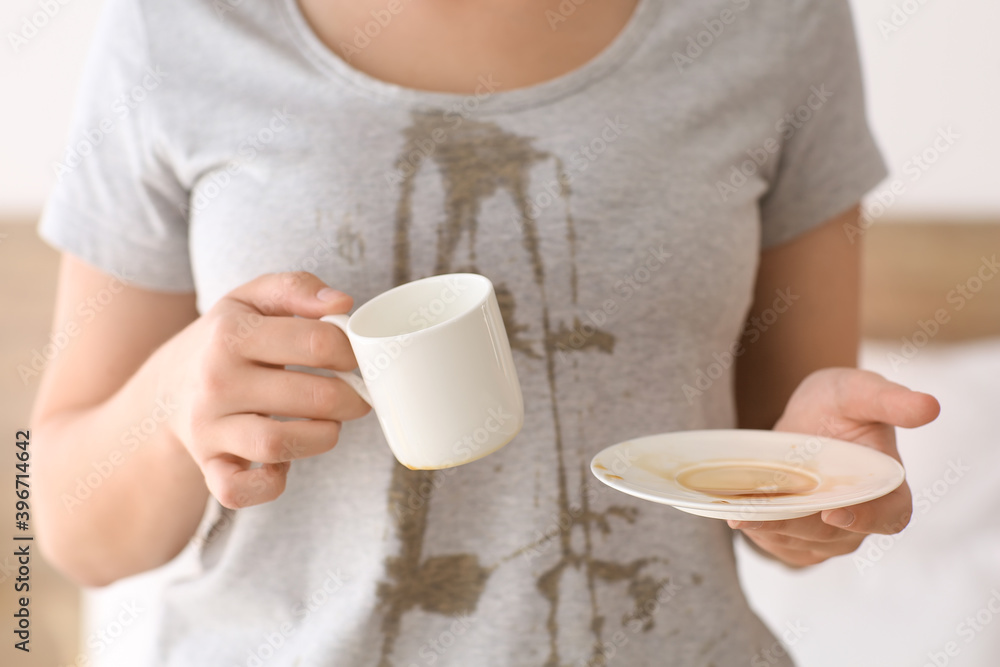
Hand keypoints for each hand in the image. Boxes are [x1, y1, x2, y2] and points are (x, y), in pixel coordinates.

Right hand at [163, 272, 369, 508]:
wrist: (166, 389)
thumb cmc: (226, 341)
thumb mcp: (251, 300)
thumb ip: (297, 289)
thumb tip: (341, 304)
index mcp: (231, 334)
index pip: (318, 342)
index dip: (352, 352)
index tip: (355, 359)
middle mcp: (216, 380)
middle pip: (313, 396)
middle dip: (351, 398)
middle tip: (356, 395)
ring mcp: (209, 427)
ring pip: (280, 443)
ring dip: (323, 437)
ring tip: (328, 424)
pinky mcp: (208, 466)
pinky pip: (240, 490)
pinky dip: (269, 485)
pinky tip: (282, 465)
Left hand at [728, 368, 939, 566]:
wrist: (804, 416)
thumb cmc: (839, 402)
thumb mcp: (859, 391)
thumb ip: (889, 400)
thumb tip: (929, 406)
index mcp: (889, 487)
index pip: (890, 515)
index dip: (865, 518)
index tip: (832, 511)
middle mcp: (863, 517)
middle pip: (831, 533)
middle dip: (793, 524)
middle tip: (755, 514)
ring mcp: (830, 533)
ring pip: (800, 542)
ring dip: (768, 531)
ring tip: (737, 514)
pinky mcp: (800, 538)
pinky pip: (781, 546)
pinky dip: (758, 534)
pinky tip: (735, 516)